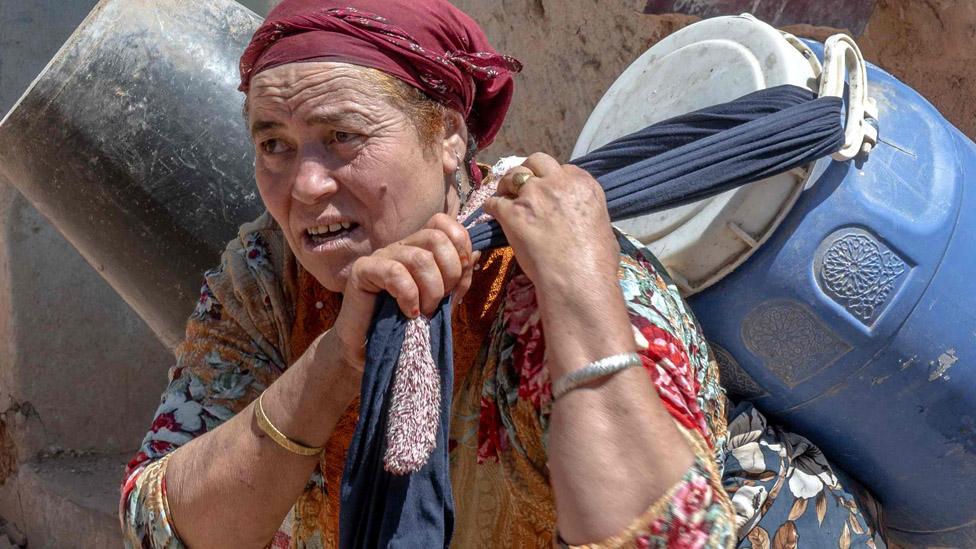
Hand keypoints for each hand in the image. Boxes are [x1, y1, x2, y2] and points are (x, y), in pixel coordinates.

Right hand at [331, 213, 478, 370]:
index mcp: (420, 249)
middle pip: (436, 237)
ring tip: (425, 312)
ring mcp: (381, 256)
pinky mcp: (363, 270)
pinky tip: (408, 313)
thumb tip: (475, 254)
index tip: (459, 279)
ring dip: (431, 290)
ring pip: (419, 257)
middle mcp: (401, 247)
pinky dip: (409, 296)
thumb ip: (458, 280)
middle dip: (450, 272)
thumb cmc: (408, 327)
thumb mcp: (442, 303)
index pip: (443, 223)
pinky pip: (395, 272)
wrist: (371, 352)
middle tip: (441, 300)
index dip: (460, 246)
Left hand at [484, 153, 619, 293]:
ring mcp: (533, 195)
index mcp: (583, 184)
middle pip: (537, 161)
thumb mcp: (603, 227)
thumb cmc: (597, 262)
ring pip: (512, 175)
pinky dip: (492, 206)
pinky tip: (492, 213)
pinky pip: (494, 201)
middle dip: (528, 170)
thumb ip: (588, 214)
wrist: (578, 279)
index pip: (563, 169)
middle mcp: (558, 182)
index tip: (548, 191)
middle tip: (523, 186)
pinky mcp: (512, 212)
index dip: (552, 179)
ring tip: (504, 195)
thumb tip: (585, 221)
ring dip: (507, 184)